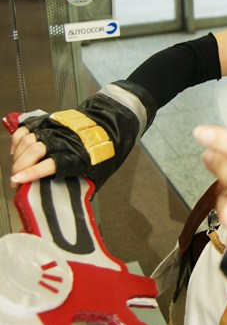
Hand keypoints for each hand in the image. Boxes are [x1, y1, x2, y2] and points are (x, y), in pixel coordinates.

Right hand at [5, 80, 156, 190]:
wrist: (113, 121)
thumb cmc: (107, 149)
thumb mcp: (100, 173)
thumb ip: (85, 187)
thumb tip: (74, 205)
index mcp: (78, 155)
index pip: (51, 164)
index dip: (32, 173)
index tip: (18, 181)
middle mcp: (65, 140)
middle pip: (34, 151)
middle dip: (20, 167)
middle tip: (15, 181)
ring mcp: (56, 128)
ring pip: (29, 139)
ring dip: (18, 156)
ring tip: (17, 169)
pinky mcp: (51, 119)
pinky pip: (29, 127)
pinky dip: (18, 139)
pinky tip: (16, 151)